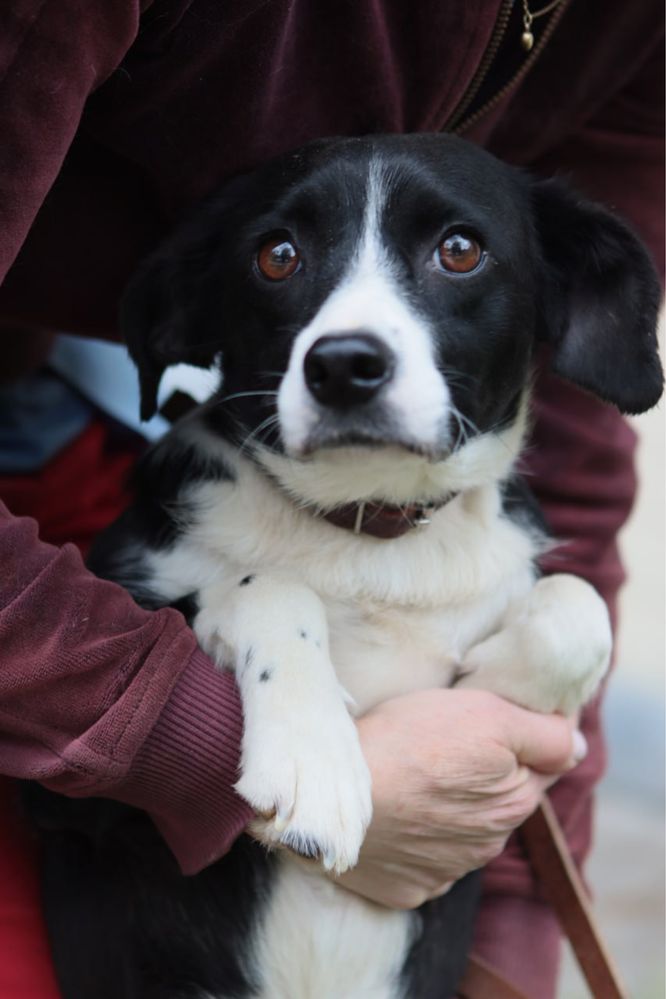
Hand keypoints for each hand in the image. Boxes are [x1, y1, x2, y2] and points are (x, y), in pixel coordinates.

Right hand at [335, 688, 584, 908]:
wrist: (333, 795)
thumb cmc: (407, 743)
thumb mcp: (485, 714)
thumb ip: (543, 734)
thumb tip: (576, 746)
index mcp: (514, 802)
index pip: (539, 763)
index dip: (520, 736)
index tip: (489, 717)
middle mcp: (487, 845)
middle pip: (499, 798)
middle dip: (484, 772)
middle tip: (443, 740)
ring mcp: (444, 872)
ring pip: (461, 829)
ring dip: (449, 805)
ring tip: (413, 774)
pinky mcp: (404, 887)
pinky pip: (420, 858)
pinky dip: (414, 836)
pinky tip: (395, 811)